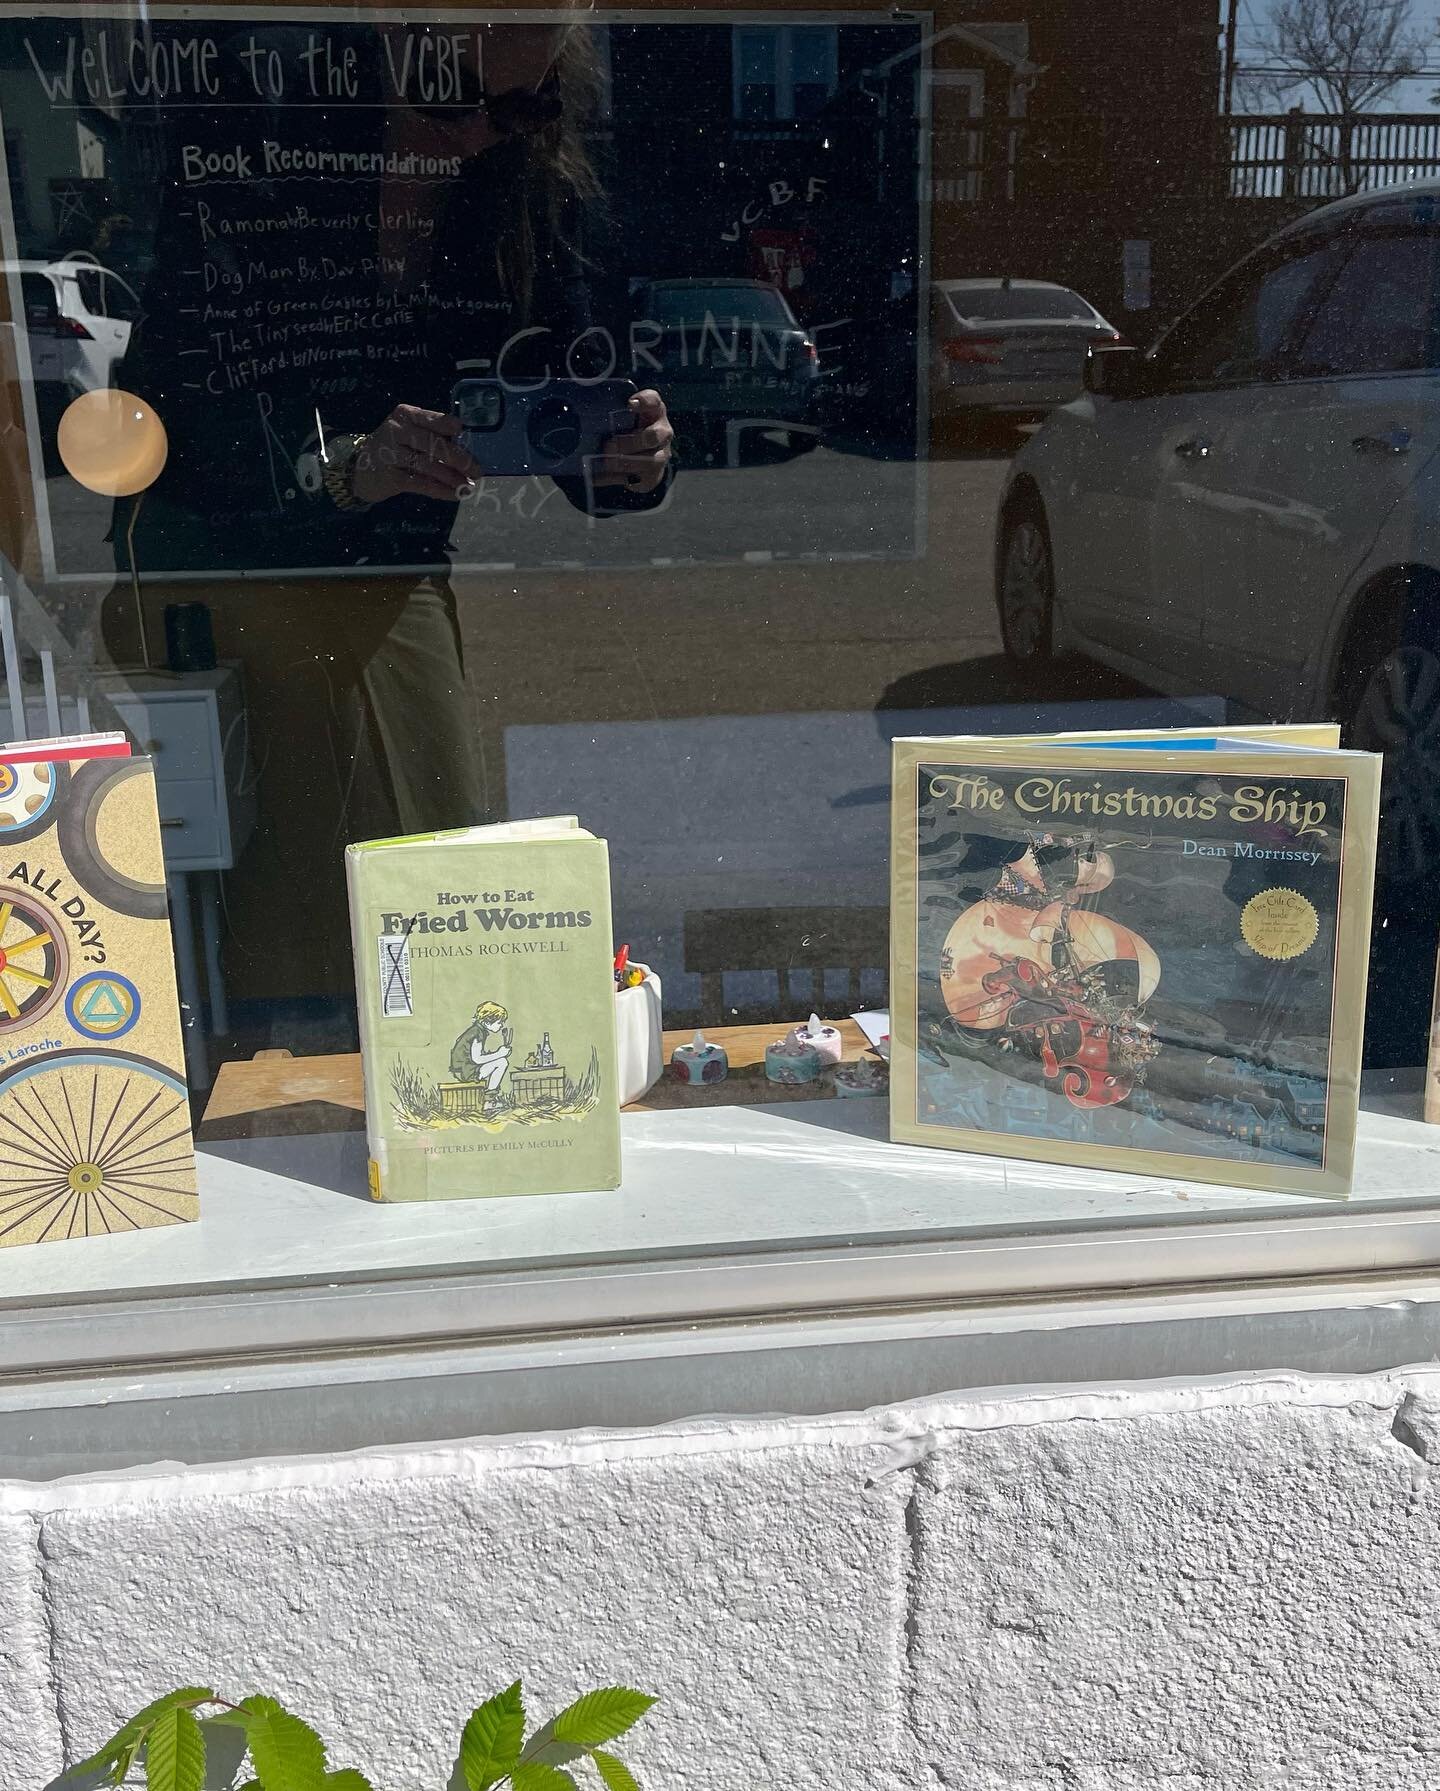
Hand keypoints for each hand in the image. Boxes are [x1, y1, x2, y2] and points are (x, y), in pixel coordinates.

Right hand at [350, 405, 479, 505]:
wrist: (361, 467)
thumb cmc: (395, 447)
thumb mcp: (409, 432)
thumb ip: (432, 435)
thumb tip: (466, 451)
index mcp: (406, 415)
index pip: (429, 418)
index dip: (446, 424)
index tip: (460, 430)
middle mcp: (397, 431)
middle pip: (432, 444)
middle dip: (458, 458)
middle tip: (476, 470)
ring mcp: (392, 454)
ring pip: (429, 466)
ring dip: (452, 478)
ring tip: (468, 486)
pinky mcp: (391, 477)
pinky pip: (421, 484)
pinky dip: (441, 490)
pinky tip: (455, 495)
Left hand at [595, 389, 673, 493]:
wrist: (637, 459)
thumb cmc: (625, 431)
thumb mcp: (619, 419)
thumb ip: (608, 414)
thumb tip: (573, 413)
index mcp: (652, 412)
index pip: (654, 401)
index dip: (645, 401)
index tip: (630, 404)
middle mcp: (662, 432)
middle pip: (655, 435)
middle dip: (631, 442)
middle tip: (610, 445)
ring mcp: (661, 454)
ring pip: (651, 460)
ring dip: (625, 462)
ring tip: (606, 462)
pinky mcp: (654, 475)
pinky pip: (639, 479)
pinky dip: (616, 478)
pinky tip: (599, 476)